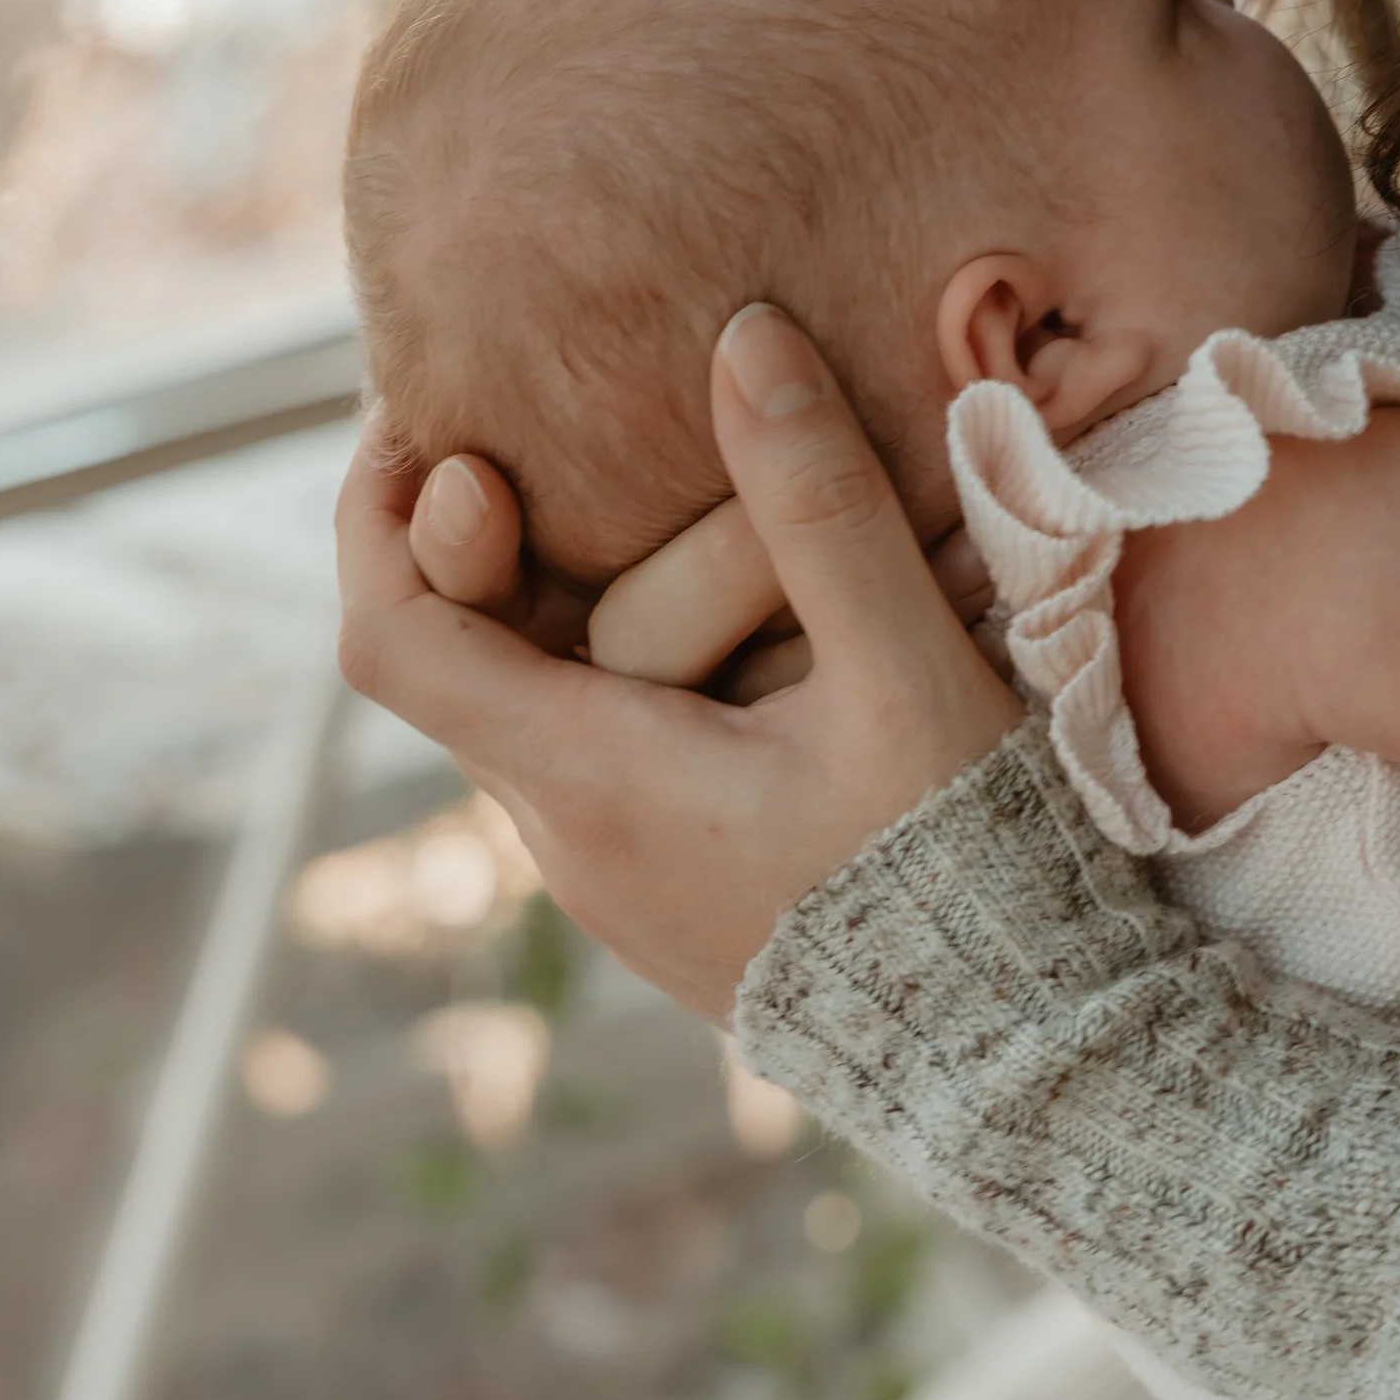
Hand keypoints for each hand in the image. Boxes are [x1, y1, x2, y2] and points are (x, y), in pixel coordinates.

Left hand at [335, 305, 1023, 1020]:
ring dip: (554, 603)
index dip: (380, 516)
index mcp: (589, 782)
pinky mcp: (670, 894)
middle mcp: (568, 842)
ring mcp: (614, 881)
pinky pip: (593, 756)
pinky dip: (611, 665)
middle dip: (480, 534)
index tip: (430, 417)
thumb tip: (742, 337)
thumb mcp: (902, 669)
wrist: (1019, 1062)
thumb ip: (820, 504)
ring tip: (628, 495)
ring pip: (529, 709)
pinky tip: (705, 618)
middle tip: (536, 417)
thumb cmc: (959, 864)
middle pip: (456, 663)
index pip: (393, 640)